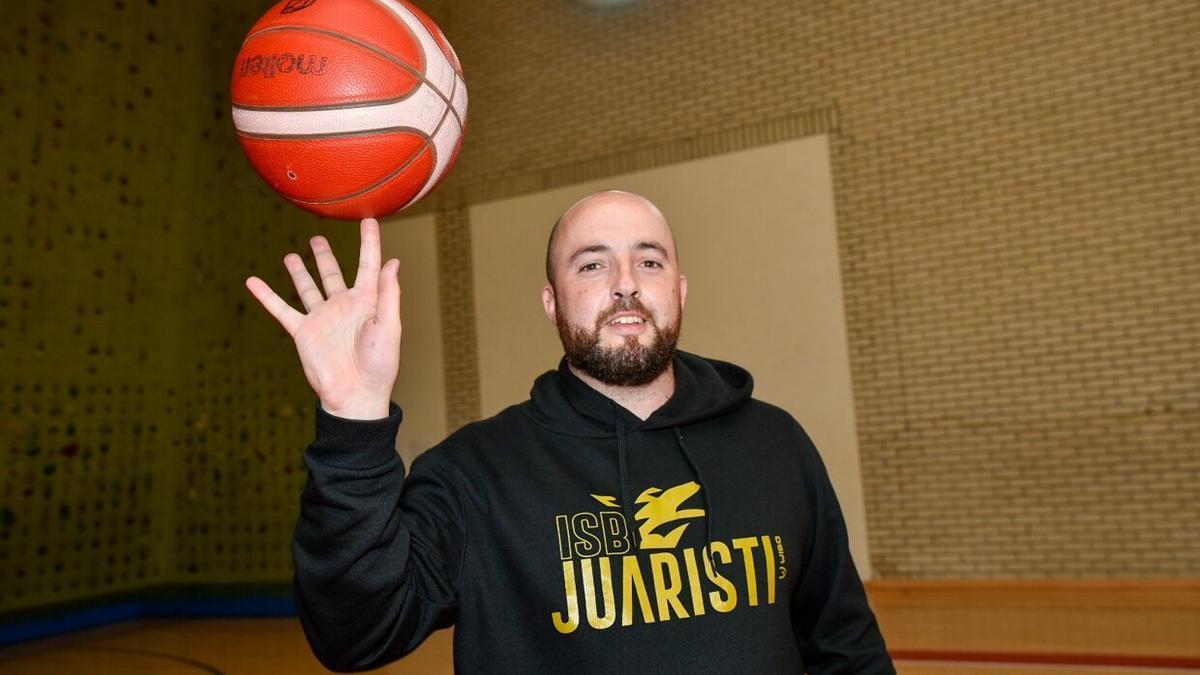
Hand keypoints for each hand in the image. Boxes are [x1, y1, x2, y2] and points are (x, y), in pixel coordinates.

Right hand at [245, 218, 400, 419]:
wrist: (355, 395)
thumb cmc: (379, 365)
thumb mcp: (389, 326)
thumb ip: (389, 294)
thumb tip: (394, 262)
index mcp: (368, 302)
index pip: (368, 265)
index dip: (369, 243)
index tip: (369, 220)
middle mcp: (343, 306)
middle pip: (332, 274)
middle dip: (324, 257)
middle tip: (317, 238)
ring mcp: (322, 318)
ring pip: (308, 287)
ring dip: (300, 272)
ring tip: (293, 256)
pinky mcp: (303, 331)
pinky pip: (281, 309)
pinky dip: (266, 295)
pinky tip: (252, 281)